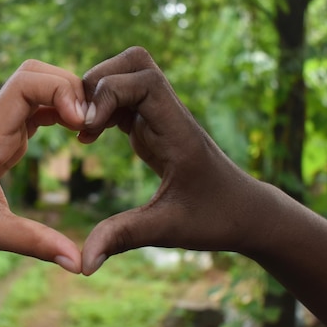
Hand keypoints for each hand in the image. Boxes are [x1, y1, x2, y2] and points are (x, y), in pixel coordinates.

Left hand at [0, 59, 86, 272]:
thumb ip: (35, 243)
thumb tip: (79, 263)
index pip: (25, 82)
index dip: (60, 91)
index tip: (80, 125)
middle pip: (35, 73)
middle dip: (69, 86)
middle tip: (90, 123)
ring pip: (37, 85)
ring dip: (66, 97)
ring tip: (88, 129)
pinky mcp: (5, 134)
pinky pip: (37, 107)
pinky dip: (60, 111)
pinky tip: (75, 133)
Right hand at [79, 46, 261, 274]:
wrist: (246, 211)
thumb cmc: (216, 218)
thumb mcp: (167, 229)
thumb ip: (123, 238)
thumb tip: (82, 264)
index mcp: (178, 130)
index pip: (145, 81)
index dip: (109, 93)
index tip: (86, 129)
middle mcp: (170, 114)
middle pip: (134, 62)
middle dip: (99, 80)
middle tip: (80, 120)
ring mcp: (162, 117)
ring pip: (127, 75)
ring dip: (98, 92)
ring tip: (82, 130)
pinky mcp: (154, 126)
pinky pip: (123, 98)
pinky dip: (102, 108)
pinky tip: (89, 137)